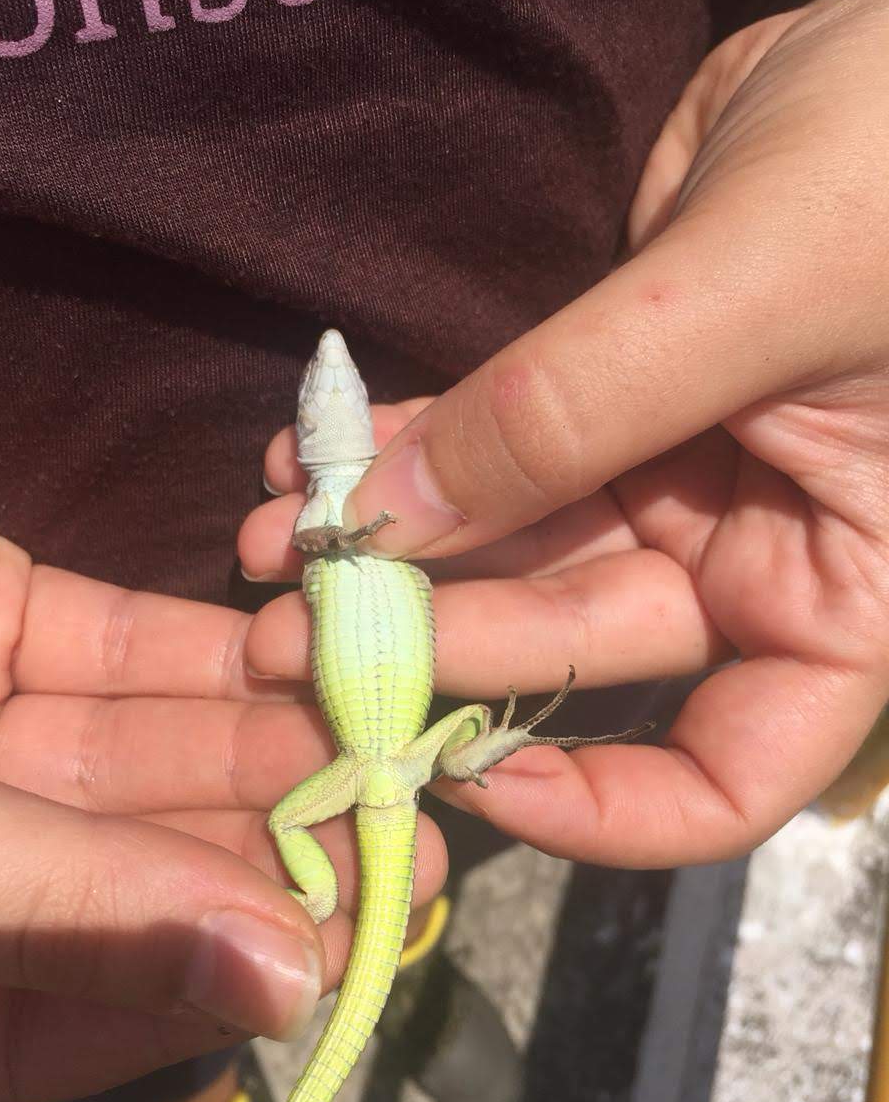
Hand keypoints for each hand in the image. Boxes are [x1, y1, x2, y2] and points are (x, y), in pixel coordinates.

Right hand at [0, 487, 445, 1101]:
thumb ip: (72, 918)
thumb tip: (279, 990)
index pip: (95, 1007)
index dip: (224, 972)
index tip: (362, 937)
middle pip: (146, 867)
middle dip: (276, 840)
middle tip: (416, 812)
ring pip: (153, 750)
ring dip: (269, 736)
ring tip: (392, 726)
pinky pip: (125, 642)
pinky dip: (216, 650)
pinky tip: (310, 648)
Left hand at [239, 0, 888, 867]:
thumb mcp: (759, 293)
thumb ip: (575, 413)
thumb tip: (392, 529)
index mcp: (843, 590)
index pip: (729, 776)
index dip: (603, 809)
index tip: (471, 774)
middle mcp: (756, 554)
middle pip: (573, 645)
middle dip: (432, 641)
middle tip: (293, 629)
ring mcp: (676, 477)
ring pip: (513, 546)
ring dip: (392, 546)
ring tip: (270, 539)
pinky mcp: (606, 398)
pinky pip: (493, 449)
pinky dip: (408, 457)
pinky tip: (311, 466)